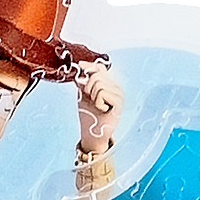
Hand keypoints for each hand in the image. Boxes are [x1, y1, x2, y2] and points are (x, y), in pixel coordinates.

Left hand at [70, 62, 122, 196]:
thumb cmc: (89, 115)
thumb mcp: (83, 95)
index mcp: (107, 84)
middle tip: (91, 99)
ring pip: (99, 84)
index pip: (100, 68)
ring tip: (97, 106)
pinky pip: (102, 93)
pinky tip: (102, 110)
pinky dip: (97, 102)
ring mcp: (118, 94)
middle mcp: (115, 87)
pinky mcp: (119, 102)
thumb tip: (79, 69)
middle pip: (97, 75)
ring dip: (93, 97)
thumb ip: (83, 82)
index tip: (80, 66)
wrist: (92, 133)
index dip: (90, 66)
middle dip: (88, 87)